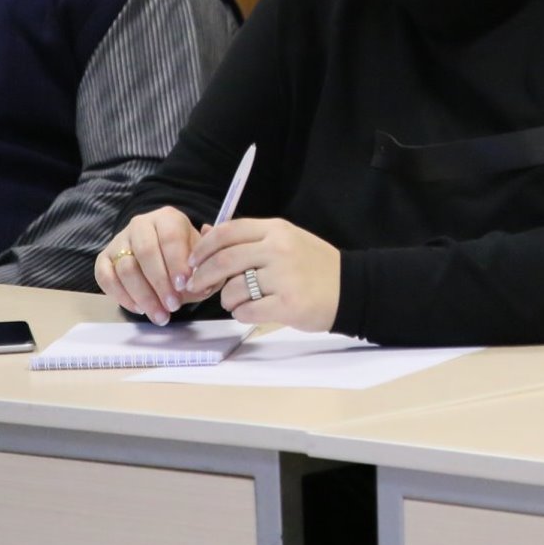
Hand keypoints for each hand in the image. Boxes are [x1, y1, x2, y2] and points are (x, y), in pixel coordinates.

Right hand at [96, 206, 202, 324]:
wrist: (163, 257)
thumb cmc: (185, 260)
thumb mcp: (202, 261)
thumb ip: (206, 269)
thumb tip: (202, 279)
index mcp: (168, 218)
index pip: (170, 237)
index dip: (176, 262)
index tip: (184, 285)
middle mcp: (141, 224)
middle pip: (146, 252)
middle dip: (160, 283)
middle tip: (173, 306)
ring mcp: (119, 240)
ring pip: (126, 268)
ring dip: (143, 296)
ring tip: (160, 315)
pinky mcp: (104, 258)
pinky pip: (106, 278)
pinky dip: (122, 297)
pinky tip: (140, 309)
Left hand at [188, 217, 341, 331]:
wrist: (351, 289)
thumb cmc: (315, 265)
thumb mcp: (286, 240)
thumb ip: (250, 238)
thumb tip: (206, 233)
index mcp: (277, 230)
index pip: (228, 232)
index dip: (203, 248)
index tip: (192, 261)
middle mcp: (278, 250)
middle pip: (224, 261)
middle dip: (202, 276)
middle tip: (195, 286)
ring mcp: (283, 278)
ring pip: (233, 289)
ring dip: (226, 299)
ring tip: (236, 301)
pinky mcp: (287, 305)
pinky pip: (247, 311)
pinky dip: (242, 314)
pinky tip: (252, 311)